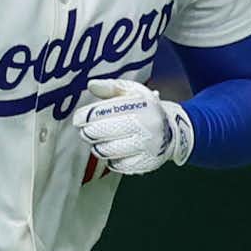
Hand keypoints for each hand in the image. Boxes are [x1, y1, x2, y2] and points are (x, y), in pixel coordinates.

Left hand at [73, 78, 192, 175]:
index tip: (79, 119)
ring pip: (107, 150)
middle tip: (86, 131)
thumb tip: (92, 85)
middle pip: (102, 132)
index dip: (86, 116)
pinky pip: (117, 164)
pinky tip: (114, 151)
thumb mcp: (134, 93)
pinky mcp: (145, 164)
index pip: (104, 112)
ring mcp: (146, 147)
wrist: (171, 133)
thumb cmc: (147, 110)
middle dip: (89, 132)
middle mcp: (146, 126)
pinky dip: (111, 159)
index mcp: (142, 106)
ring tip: (100, 140)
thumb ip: (112, 87)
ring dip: (98, 146)